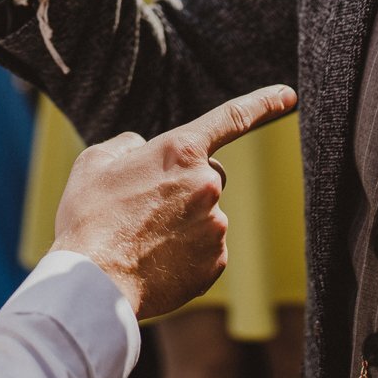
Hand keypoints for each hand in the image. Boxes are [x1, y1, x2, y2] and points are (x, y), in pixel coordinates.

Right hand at [50, 84, 297, 319]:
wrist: (93, 281)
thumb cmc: (89, 216)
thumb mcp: (95, 161)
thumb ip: (128, 145)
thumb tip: (143, 149)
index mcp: (180, 151)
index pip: (230, 118)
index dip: (263, 103)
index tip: (288, 95)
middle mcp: (207, 185)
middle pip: (207, 177)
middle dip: (185, 186)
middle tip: (145, 207)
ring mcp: (215, 225)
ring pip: (203, 216)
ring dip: (180, 223)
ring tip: (141, 239)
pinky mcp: (216, 263)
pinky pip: (204, 249)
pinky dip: (184, 253)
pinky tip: (154, 260)